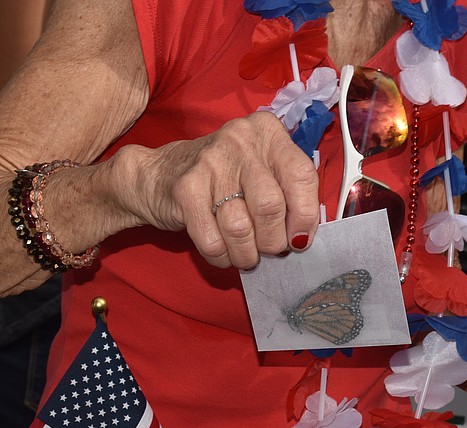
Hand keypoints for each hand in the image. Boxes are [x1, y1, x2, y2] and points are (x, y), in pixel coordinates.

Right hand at [120, 111, 320, 269]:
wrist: (161, 173)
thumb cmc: (226, 177)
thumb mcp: (262, 170)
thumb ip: (288, 192)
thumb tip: (303, 236)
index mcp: (267, 131)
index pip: (302, 175)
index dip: (305, 216)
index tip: (299, 238)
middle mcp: (240, 140)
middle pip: (271, 206)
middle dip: (273, 241)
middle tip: (269, 249)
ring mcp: (210, 162)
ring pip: (241, 228)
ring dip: (247, 254)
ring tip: (246, 256)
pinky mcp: (185, 188)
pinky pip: (212, 240)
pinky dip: (222, 256)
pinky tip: (223, 253)